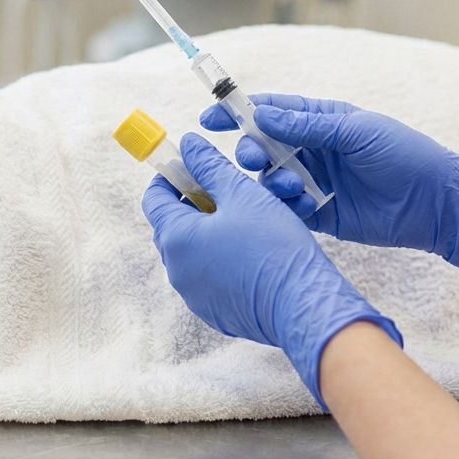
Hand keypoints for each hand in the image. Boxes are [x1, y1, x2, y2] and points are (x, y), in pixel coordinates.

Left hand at [142, 133, 400, 407]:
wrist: (304, 305)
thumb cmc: (273, 245)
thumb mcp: (243, 194)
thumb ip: (210, 166)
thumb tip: (189, 145)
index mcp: (176, 238)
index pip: (154, 198)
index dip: (172, 177)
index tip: (194, 166)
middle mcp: (177, 270)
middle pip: (174, 225)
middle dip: (197, 204)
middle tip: (230, 192)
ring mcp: (195, 296)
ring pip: (195, 252)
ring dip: (213, 232)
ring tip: (248, 221)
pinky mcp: (216, 313)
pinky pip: (211, 277)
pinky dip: (224, 260)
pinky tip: (254, 252)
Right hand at [201, 94, 458, 281]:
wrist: (436, 203)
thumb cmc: (403, 155)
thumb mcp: (356, 131)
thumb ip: (307, 126)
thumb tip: (261, 115)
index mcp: (322, 121)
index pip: (271, 112)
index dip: (238, 113)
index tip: (210, 118)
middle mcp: (314, 150)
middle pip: (265, 147)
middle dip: (252, 151)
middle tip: (254, 158)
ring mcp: (315, 183)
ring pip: (272, 180)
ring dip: (271, 182)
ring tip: (290, 187)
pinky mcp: (320, 215)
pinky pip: (288, 210)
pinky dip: (285, 209)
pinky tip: (298, 207)